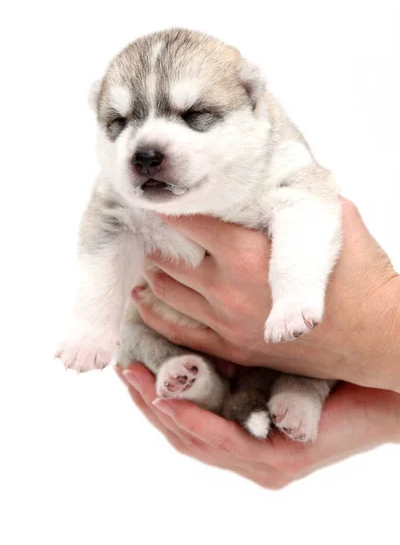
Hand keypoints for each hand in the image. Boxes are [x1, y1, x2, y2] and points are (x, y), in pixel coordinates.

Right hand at [116, 364, 399, 488]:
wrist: (383, 383)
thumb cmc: (331, 363)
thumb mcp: (270, 356)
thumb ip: (238, 352)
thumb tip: (200, 316)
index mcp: (245, 428)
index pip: (189, 417)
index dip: (155, 392)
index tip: (132, 360)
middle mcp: (249, 449)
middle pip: (183, 432)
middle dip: (148, 400)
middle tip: (123, 368)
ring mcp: (261, 460)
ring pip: (195, 441)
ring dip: (160, 409)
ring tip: (134, 378)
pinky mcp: (277, 460)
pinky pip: (224, 442)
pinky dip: (194, 421)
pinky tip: (170, 400)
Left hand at [133, 200, 399, 391]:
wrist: (377, 338)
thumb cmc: (361, 276)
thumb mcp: (332, 219)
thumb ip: (297, 198)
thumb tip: (279, 178)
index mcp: (245, 252)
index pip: (187, 221)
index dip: (167, 206)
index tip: (156, 196)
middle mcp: (226, 288)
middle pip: (168, 257)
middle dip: (155, 238)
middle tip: (147, 226)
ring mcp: (226, 323)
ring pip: (166, 293)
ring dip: (153, 272)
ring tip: (148, 257)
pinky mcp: (233, 348)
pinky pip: (178, 331)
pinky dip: (154, 313)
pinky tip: (142, 300)